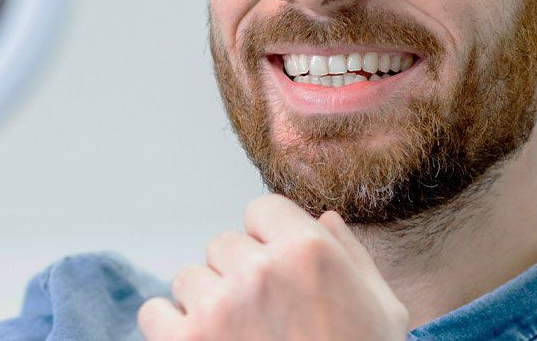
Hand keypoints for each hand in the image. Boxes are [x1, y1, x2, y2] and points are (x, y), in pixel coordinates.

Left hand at [138, 194, 409, 340]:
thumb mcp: (382, 311)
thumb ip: (352, 257)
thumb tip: (327, 219)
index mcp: (308, 252)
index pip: (262, 210)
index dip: (269, 241)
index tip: (277, 273)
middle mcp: (259, 271)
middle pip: (223, 245)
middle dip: (238, 275)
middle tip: (263, 317)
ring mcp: (219, 307)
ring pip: (189, 278)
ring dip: (207, 303)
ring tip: (239, 338)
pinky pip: (154, 313)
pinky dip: (171, 331)